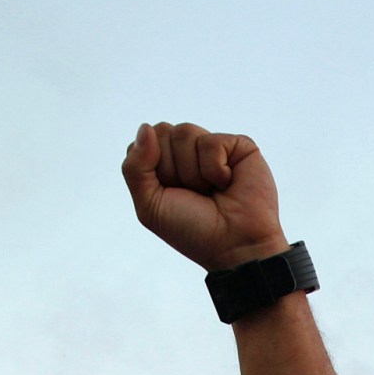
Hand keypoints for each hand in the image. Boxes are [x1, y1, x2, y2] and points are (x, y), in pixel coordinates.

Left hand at [122, 121, 288, 270]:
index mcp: (164, 163)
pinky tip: (228, 184)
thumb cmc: (193, 230)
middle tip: (194, 194)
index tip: (172, 196)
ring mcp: (213, 147)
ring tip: (212, 190)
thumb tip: (146, 128)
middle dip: (172, 170)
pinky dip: (216, 170)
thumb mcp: (150, 206)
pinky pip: (211, 142)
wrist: (233, 246)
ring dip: (194, 173)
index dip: (153, 171)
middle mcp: (187, 151)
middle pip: (161, 131)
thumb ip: (135, 167)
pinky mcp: (238, 146)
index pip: (142, 142)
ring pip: (184, 132)